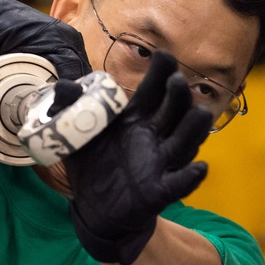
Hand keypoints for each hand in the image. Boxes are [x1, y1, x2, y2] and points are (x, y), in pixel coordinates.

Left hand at [59, 50, 211, 264]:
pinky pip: (179, 183)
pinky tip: (200, 168)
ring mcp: (160, 163)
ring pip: (184, 143)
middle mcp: (153, 136)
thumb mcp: (74, 135)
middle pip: (174, 112)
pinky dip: (190, 177)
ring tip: (200, 114)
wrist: (95, 208)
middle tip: (176, 82)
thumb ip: (68, 108)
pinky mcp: (159, 191)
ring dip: (193, 129)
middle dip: (178, 97)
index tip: (164, 57)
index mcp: (134, 118)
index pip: (152, 92)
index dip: (160, 74)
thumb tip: (63, 84)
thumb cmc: (91, 164)